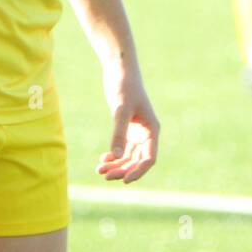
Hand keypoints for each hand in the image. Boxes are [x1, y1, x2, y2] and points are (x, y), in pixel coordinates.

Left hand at [98, 65, 159, 183]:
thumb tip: (116, 157)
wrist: (119, 71)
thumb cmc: (124, 87)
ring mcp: (137, 133)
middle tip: (105, 175)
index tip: (124, 180)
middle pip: (137, 160)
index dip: (138, 171)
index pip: (149, 158)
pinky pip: (122, 149)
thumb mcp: (121, 110)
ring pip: (129, 157)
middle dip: (123, 169)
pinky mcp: (127, 129)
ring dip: (116, 165)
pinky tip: (103, 160)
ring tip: (99, 170)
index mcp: (152, 130)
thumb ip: (119, 133)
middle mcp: (147, 134)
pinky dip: (113, 156)